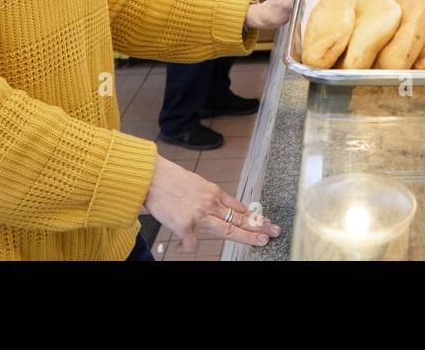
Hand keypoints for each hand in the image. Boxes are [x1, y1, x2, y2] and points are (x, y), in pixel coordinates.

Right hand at [145, 155, 278, 248]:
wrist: (151, 177)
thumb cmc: (170, 179)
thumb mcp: (197, 184)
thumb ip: (210, 197)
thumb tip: (221, 207)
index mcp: (213, 192)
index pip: (239, 207)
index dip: (253, 216)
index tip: (266, 222)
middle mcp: (210, 203)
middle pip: (238, 218)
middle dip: (258, 226)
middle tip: (273, 232)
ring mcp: (198, 214)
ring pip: (227, 228)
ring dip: (246, 236)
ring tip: (260, 242)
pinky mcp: (184, 224)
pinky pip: (192, 243)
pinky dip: (190, 247)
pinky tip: (187, 247)